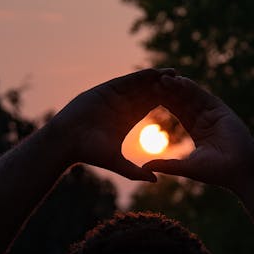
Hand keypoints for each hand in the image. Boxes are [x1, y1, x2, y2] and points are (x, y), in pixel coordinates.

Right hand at [49, 67, 173, 182]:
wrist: (66, 140)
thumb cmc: (89, 153)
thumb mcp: (117, 163)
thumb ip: (135, 172)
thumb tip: (156, 181)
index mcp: (128, 119)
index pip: (152, 106)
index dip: (168, 102)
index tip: (185, 100)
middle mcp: (123, 105)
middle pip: (149, 92)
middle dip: (166, 87)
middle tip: (187, 82)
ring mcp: (115, 95)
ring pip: (140, 84)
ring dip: (157, 78)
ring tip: (174, 73)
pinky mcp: (106, 89)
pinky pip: (127, 81)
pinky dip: (141, 76)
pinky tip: (154, 72)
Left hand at [144, 74, 253, 190]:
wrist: (240, 171)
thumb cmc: (216, 173)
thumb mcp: (186, 167)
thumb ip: (166, 164)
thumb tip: (145, 167)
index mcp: (198, 130)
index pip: (178, 112)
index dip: (164, 104)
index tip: (148, 97)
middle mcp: (206, 119)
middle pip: (184, 101)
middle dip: (169, 92)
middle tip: (151, 82)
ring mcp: (214, 114)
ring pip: (192, 97)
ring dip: (178, 88)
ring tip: (163, 79)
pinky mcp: (221, 111)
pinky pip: (204, 96)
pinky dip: (193, 89)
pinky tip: (180, 81)